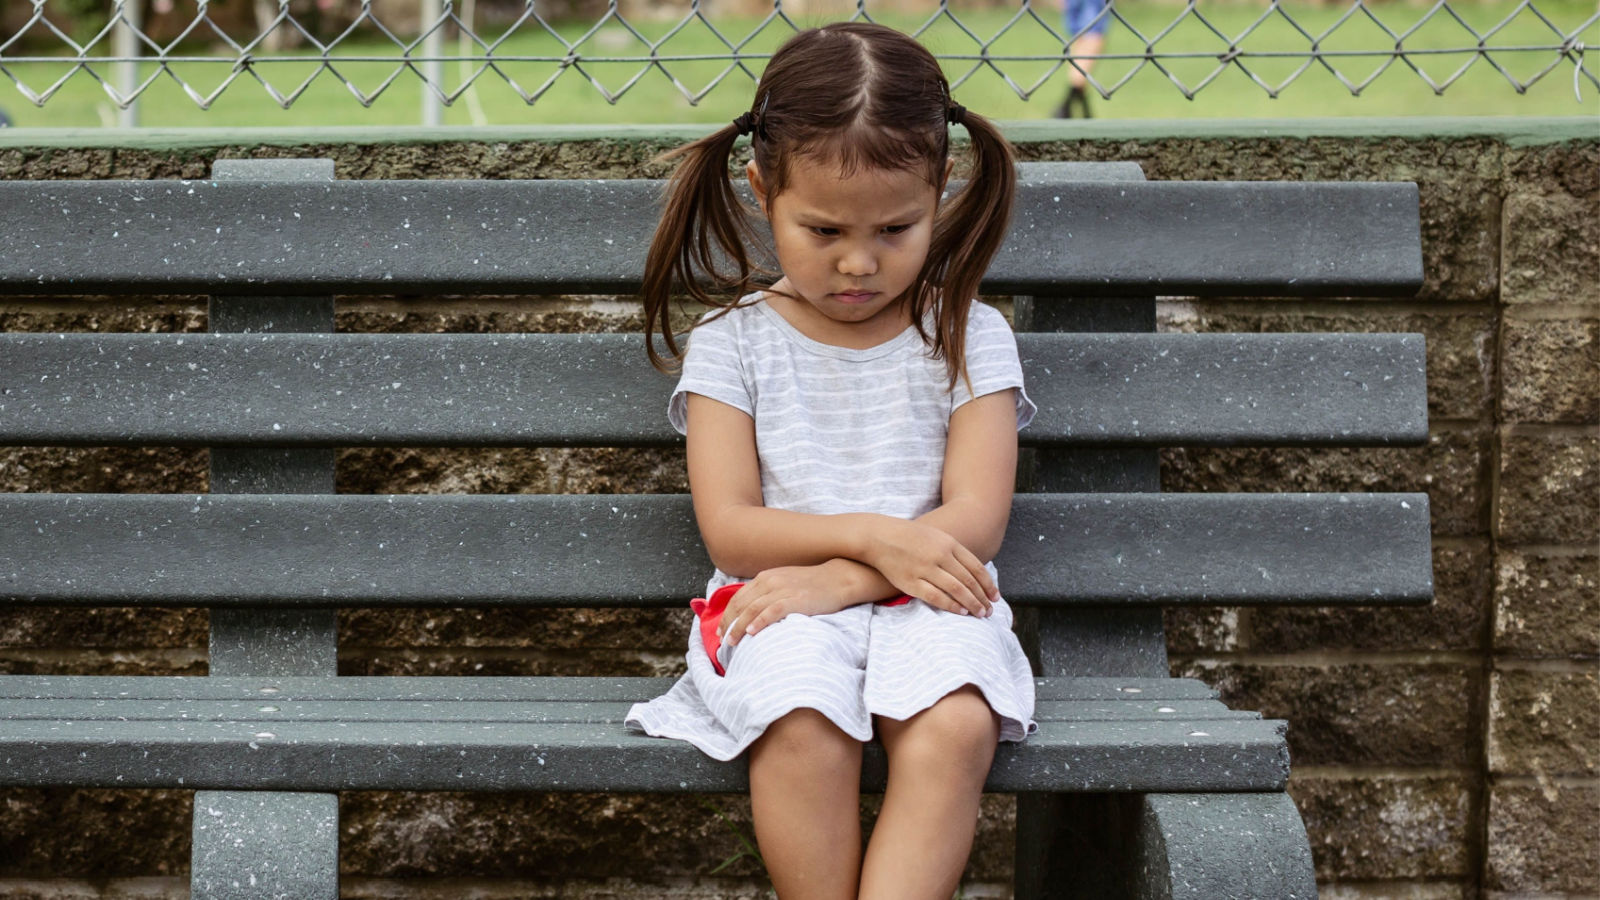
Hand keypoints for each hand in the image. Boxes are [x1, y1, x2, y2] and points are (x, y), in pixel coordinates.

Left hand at [718, 564, 854, 645]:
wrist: (838, 579)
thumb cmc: (812, 584)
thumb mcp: (784, 582)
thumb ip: (767, 593)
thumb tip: (751, 612)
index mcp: (765, 578)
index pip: (738, 597)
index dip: (727, 614)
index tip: (720, 629)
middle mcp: (770, 582)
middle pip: (741, 604)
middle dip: (728, 623)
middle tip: (722, 640)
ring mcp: (783, 590)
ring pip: (753, 609)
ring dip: (739, 626)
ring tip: (731, 641)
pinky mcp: (795, 600)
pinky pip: (772, 611)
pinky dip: (760, 622)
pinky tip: (751, 632)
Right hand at [859, 517, 996, 616]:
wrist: (879, 537)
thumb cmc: (909, 538)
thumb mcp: (935, 537)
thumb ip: (954, 552)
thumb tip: (973, 572)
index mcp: (948, 543)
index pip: (976, 568)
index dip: (988, 584)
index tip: (995, 597)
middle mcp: (940, 555)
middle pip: (969, 581)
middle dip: (982, 597)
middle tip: (990, 611)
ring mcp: (925, 568)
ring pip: (956, 590)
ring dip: (972, 604)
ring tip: (980, 614)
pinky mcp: (911, 581)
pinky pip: (936, 597)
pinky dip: (952, 606)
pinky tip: (961, 612)